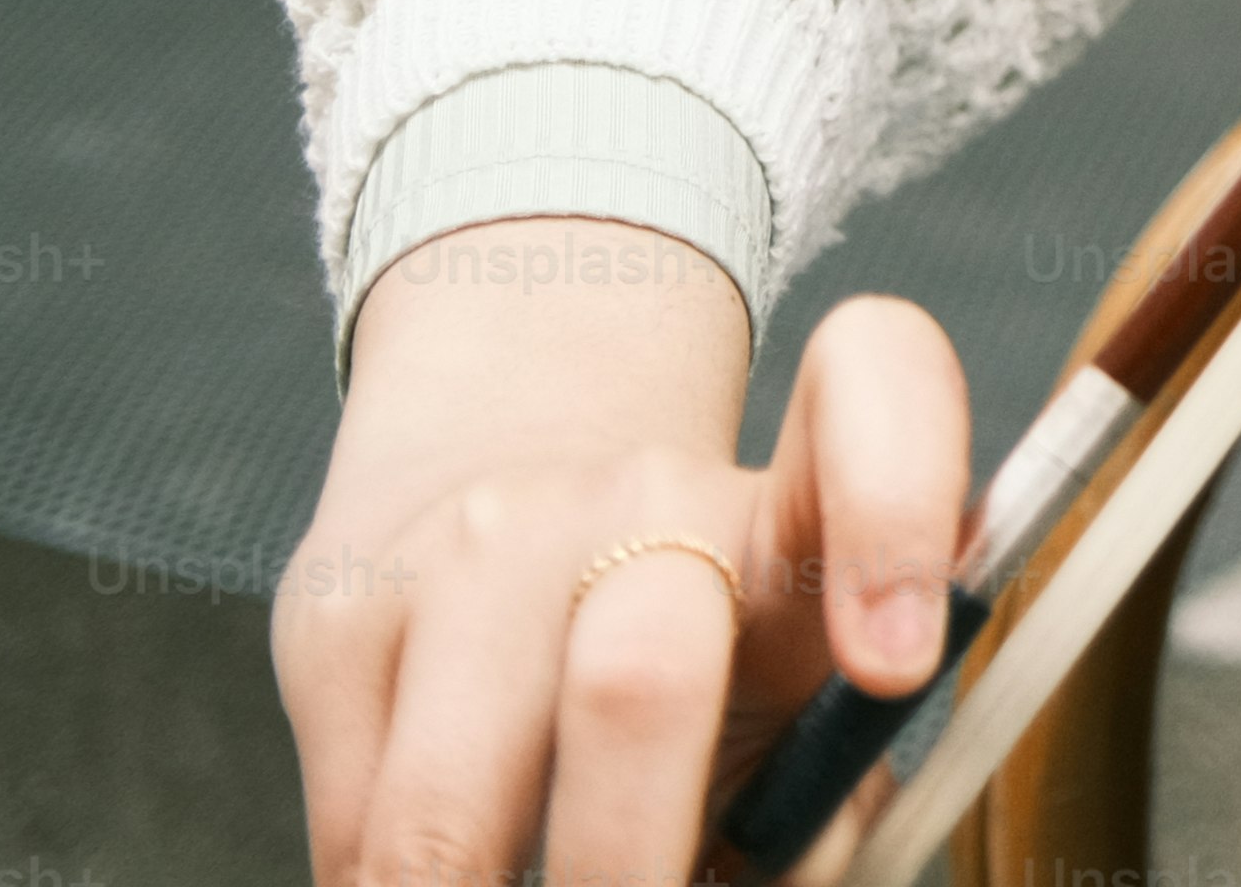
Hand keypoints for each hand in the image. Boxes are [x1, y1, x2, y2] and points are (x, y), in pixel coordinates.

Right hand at [279, 220, 968, 886]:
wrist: (504, 475)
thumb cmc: (699, 635)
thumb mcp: (791, 686)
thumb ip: (811, 792)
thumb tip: (757, 882)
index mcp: (797, 516)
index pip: (876, 402)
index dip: (895, 522)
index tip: (896, 666)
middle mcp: (647, 504)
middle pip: (635, 684)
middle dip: (625, 874)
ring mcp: (479, 551)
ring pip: (451, 808)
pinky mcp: (344, 619)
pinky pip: (354, 829)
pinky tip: (449, 879)